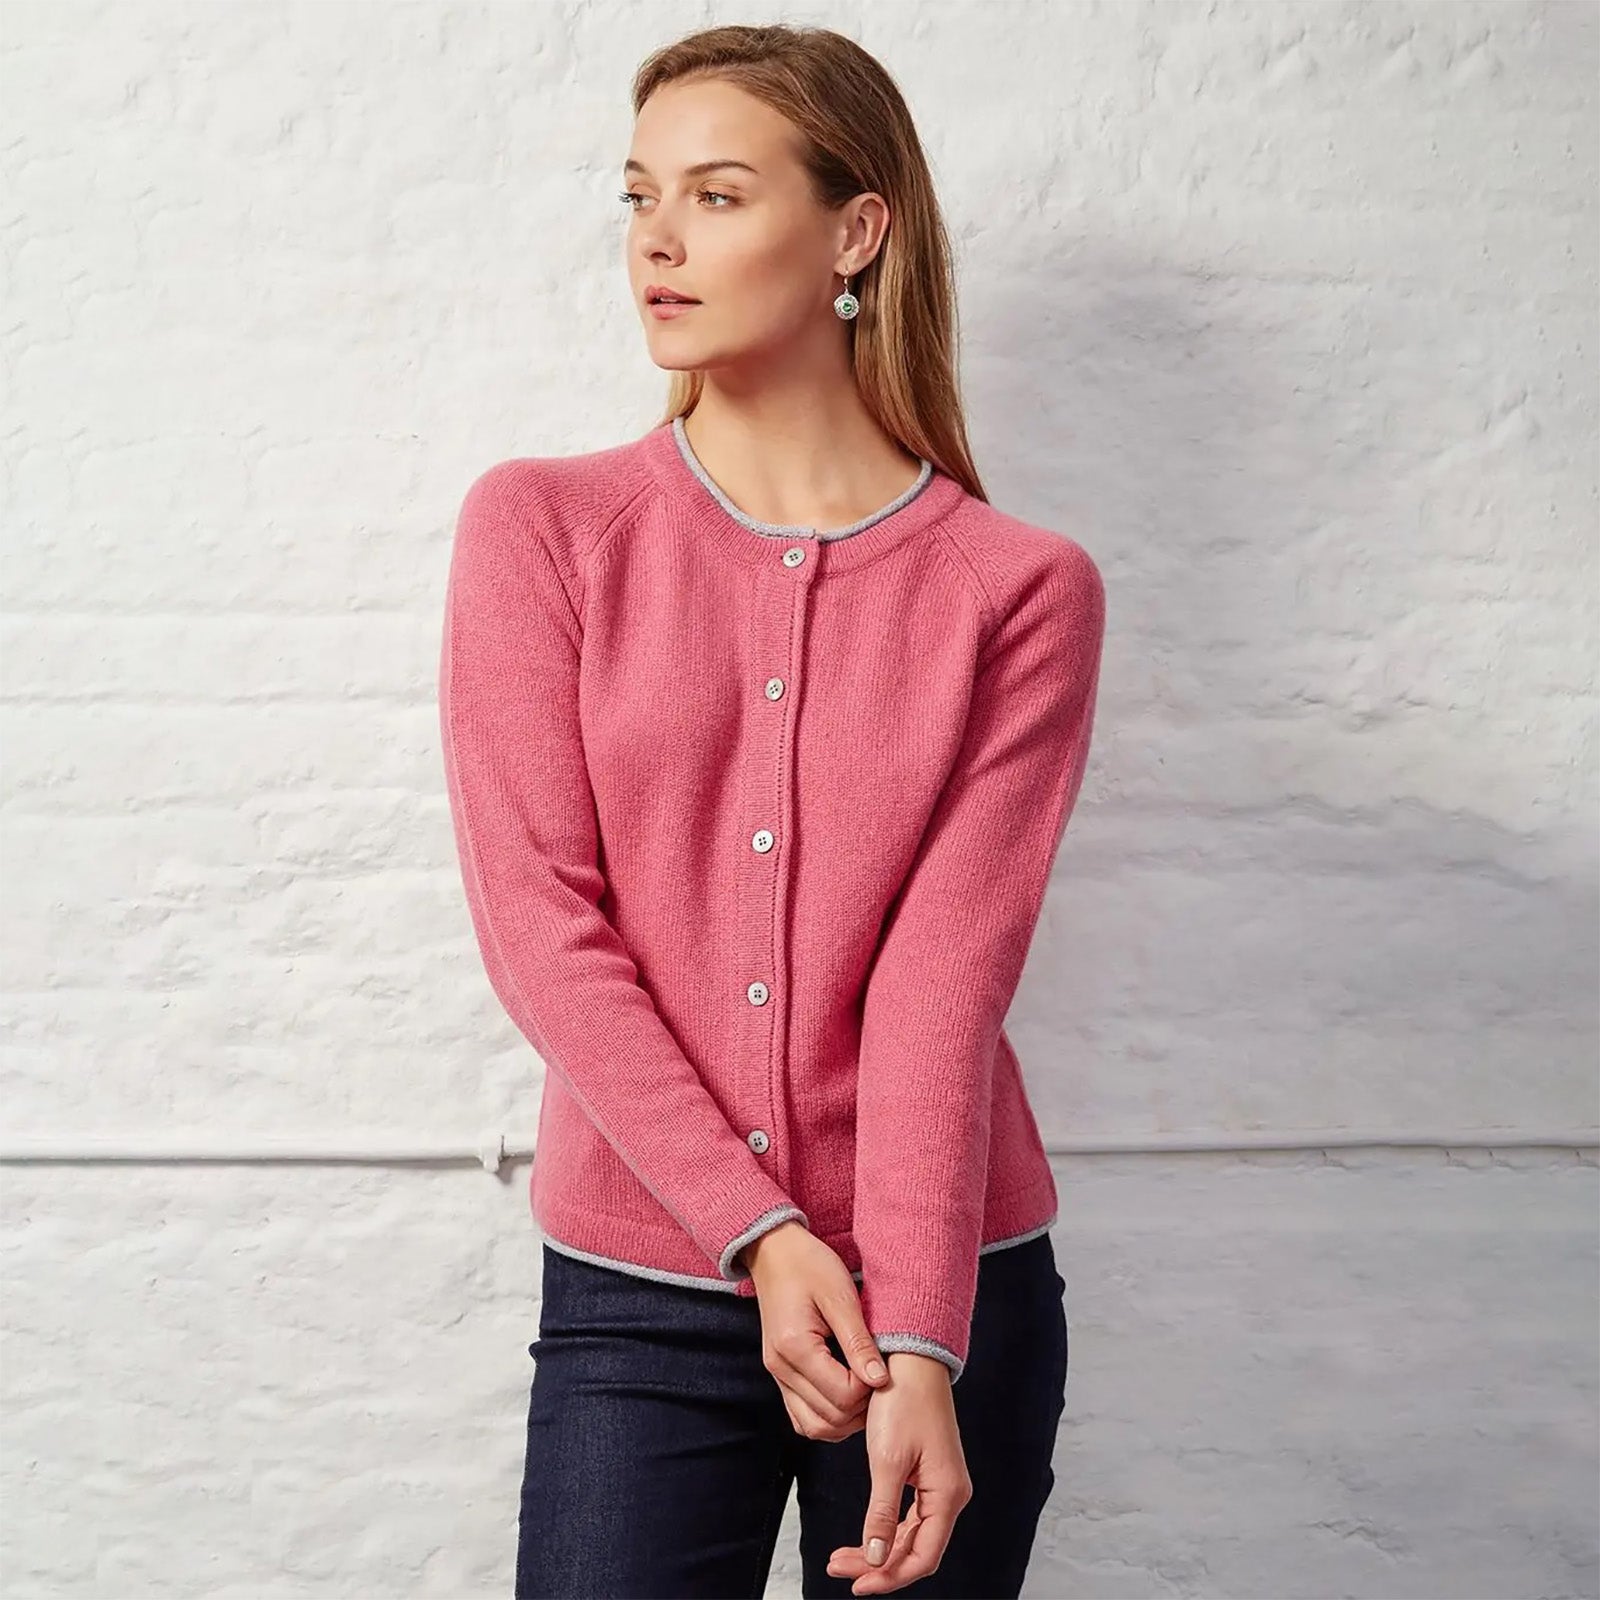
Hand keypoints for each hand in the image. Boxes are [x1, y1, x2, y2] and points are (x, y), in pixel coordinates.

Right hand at [743, 1222, 890, 1438]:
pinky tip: (846, 1394)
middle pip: (829, 1418)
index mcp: (795, 1346)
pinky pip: (802, 1415)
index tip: (883, 1365)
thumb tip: (880, 1381)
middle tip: (879, 1379)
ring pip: (813, 1426)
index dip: (870, 1388)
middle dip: (861, 1408)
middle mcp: (780, 1367)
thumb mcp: (840, 1295)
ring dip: (845, 1419)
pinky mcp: (780, 1374)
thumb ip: (859, 1342)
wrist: (774, 1250)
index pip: (842, 1395)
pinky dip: (827, 1415)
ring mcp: (777, 1374)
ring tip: (865, 1389)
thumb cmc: (808, 1264)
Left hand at [824, 1353, 972, 1595]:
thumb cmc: (902, 1401)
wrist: (910, 1359)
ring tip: (842, 1556)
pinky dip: (887, 1529)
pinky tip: (866, 1534)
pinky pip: (910, 1515)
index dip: (890, 1577)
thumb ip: (882, 1514)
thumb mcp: (887, 1460)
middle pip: (916, 1549)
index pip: (922, 1557)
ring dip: (880, 1549)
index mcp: (947, 1494)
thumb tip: (877, 1558)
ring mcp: (940, 1484)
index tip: (856, 1585)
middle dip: (878, 1564)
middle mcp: (950, 1494)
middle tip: (838, 1566)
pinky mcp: (929, 1473)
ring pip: (912, 1535)